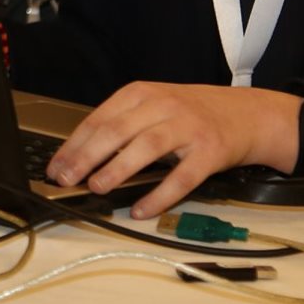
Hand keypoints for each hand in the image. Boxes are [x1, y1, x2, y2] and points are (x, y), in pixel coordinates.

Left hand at [46, 81, 302, 218]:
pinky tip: (140, 209)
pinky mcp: (210, 152)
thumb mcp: (155, 105)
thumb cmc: (193, 113)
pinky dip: (159, 195)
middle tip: (66, 178)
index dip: (75, 144)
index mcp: (143, 93)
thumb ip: (123, 123)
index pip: (100, 118)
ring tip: (97, 187)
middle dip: (87, 156)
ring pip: (146, 147)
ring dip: (117, 169)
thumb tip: (80, 156)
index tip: (56, 166)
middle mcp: (164, 106)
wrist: (247, 114)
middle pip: (118, 130)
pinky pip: (181, 177)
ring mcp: (188, 128)